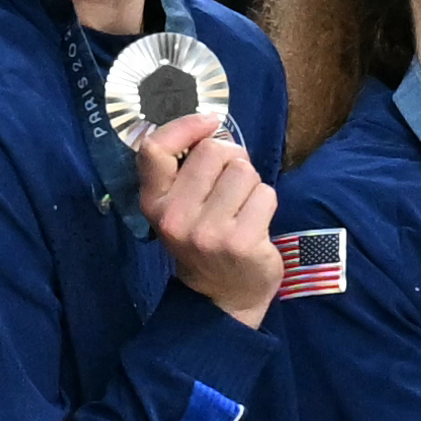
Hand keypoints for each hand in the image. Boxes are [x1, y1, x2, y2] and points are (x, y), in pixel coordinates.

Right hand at [133, 112, 282, 322]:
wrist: (221, 297)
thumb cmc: (203, 240)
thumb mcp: (179, 208)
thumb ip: (186, 169)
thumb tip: (213, 127)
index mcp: (154, 203)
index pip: (154, 149)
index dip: (185, 126)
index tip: (209, 123)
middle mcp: (174, 217)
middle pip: (213, 151)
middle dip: (231, 159)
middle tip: (231, 184)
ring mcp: (207, 232)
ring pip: (244, 170)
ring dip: (251, 183)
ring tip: (242, 207)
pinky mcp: (241, 242)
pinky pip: (265, 194)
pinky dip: (266, 203)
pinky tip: (256, 223)